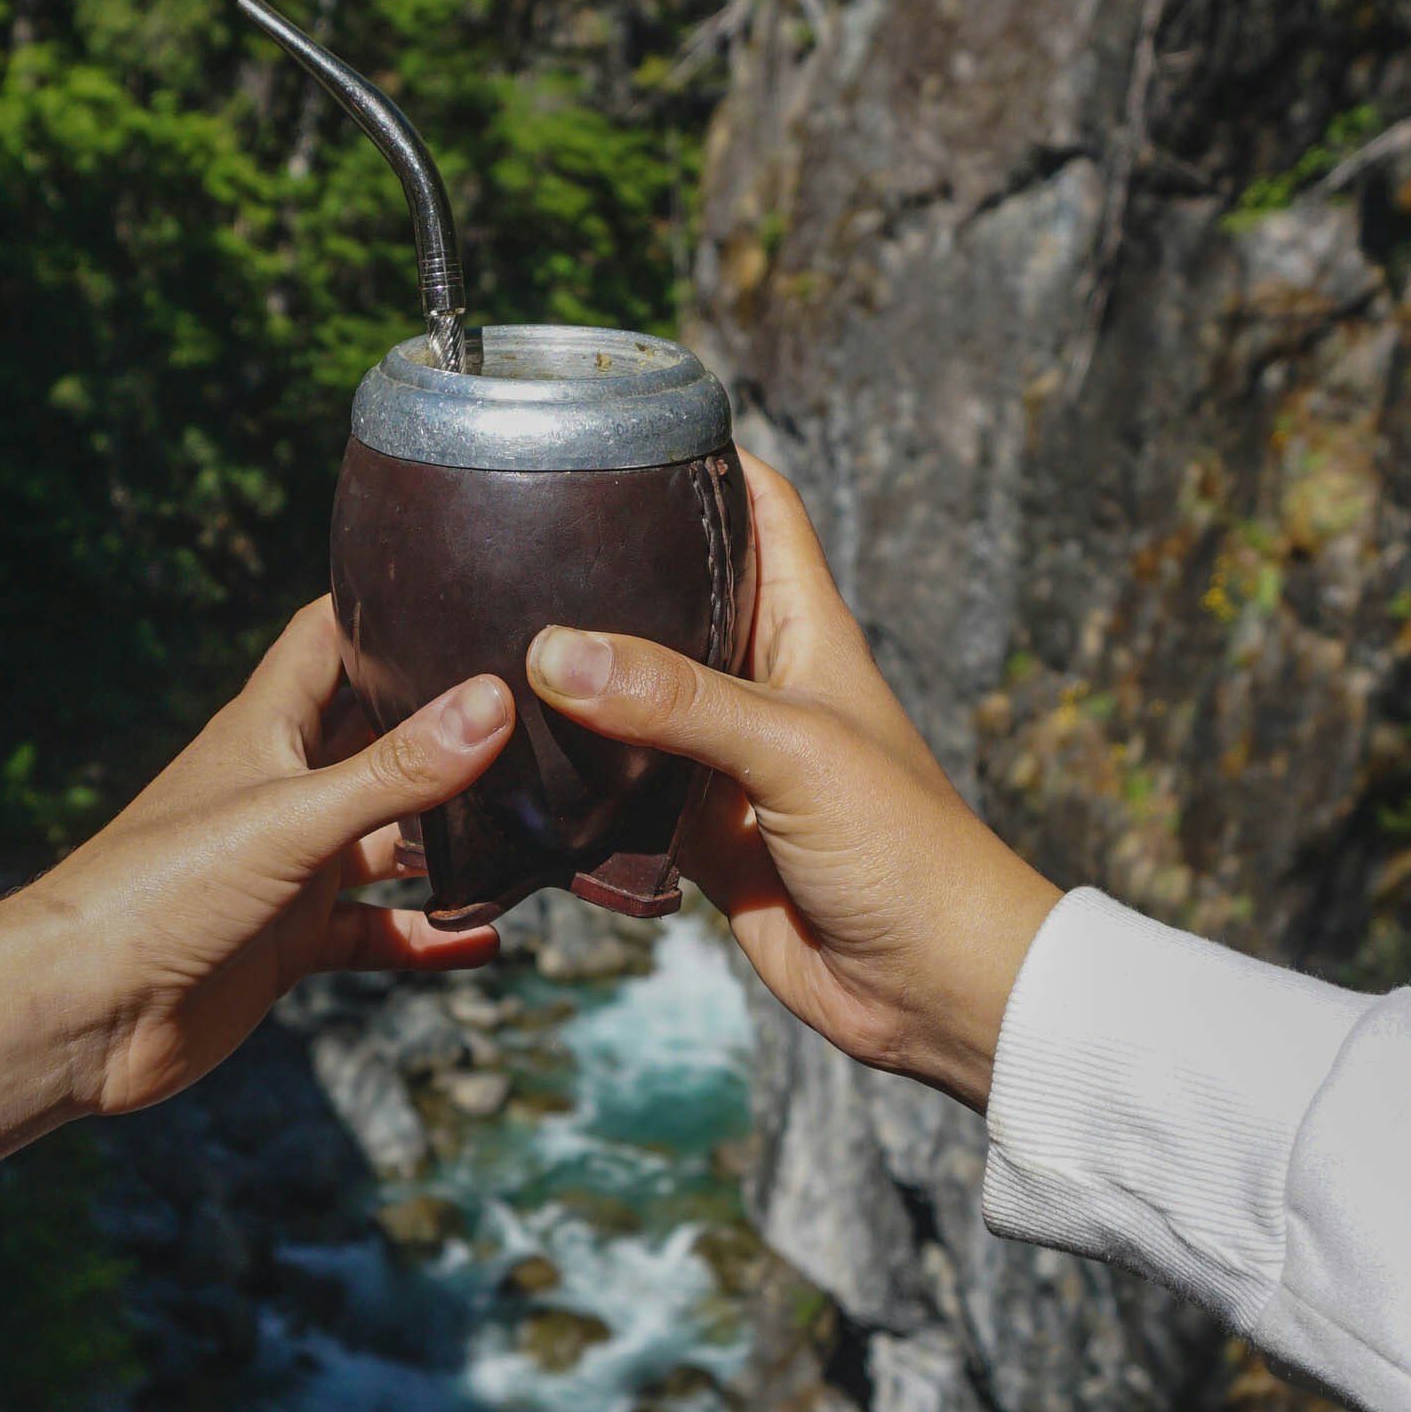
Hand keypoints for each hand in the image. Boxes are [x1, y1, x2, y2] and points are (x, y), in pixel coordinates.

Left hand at [7, 599, 514, 1119]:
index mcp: (267, 729)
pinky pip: (377, 931)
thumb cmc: (161, 890)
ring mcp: (289, 867)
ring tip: (539, 821)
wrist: (82, 1011)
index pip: (329, 637)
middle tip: (542, 710)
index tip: (465, 583)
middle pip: (378, 736)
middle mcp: (283, 788)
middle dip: (447, 723)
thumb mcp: (292, 819)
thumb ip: (396, 770)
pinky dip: (428, 935)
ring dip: (451, 836)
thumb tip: (493, 701)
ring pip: (389, 840)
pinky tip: (488, 939)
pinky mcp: (290, 942)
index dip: (386, 606)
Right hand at [527, 456, 1059, 1109]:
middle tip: (508, 533)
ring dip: (574, 685)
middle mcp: (761, 685)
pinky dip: (573, 782)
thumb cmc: (904, 849)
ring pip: (633, 700)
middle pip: (675, 599)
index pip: (761, 509)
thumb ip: (676, 699)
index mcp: (805, 631)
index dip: (704, 459)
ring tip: (478, 640)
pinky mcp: (697, 835)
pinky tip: (509, 761)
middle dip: (605, 569)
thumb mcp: (792, 752)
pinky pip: (619, 793)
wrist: (932, 989)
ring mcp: (724, 762)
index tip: (620, 422)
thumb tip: (554, 652)